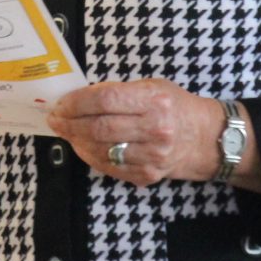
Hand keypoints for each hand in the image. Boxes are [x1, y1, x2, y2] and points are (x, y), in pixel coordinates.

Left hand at [47, 79, 220, 186]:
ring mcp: (151, 155)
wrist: (205, 139)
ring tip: (65, 131)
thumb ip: (118, 91)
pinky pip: (109, 167)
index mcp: (154, 100)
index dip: (77, 102)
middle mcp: (154, 129)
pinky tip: (82, 147)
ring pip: (100, 149)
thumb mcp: (152, 87)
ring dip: (76, 141)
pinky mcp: (147, 174)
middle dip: (70, 123)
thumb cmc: (174, 106)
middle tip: (55, 119)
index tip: (61, 103)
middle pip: (99, 127)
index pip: (105, 99)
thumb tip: (79, 97)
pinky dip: (90, 156)